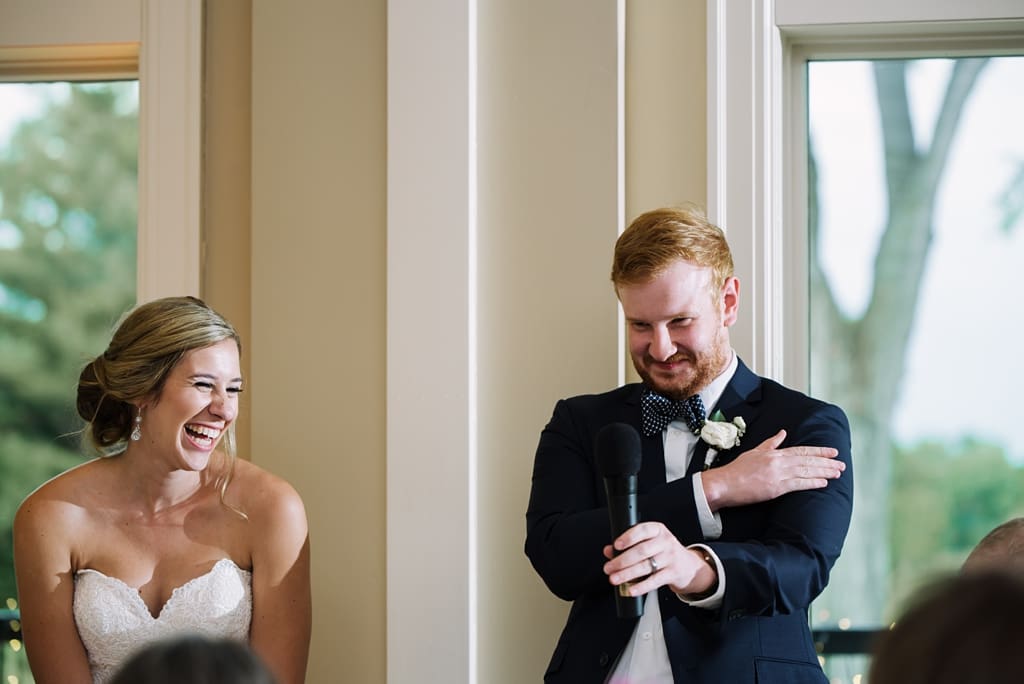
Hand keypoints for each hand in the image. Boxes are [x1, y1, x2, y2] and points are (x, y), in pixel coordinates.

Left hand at [602, 522, 715, 597]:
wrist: (688, 566)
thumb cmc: (664, 551)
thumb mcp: (649, 543)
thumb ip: (628, 545)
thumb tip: (608, 551)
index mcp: (657, 530)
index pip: (642, 530)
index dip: (628, 537)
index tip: (616, 545)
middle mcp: (665, 542)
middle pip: (641, 551)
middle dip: (622, 561)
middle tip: (609, 568)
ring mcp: (670, 558)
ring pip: (646, 566)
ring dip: (627, 574)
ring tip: (614, 579)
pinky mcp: (673, 573)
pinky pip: (655, 581)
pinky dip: (641, 586)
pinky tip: (630, 590)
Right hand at [701, 429, 844, 510]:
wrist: (724, 483)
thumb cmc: (736, 470)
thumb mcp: (754, 452)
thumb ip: (770, 443)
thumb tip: (783, 432)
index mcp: (773, 453)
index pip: (801, 450)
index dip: (819, 451)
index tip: (833, 452)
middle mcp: (778, 461)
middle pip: (807, 460)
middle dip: (827, 462)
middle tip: (842, 463)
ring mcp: (778, 474)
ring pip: (806, 471)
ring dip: (824, 472)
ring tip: (837, 472)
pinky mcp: (776, 487)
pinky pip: (799, 484)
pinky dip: (813, 483)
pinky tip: (824, 483)